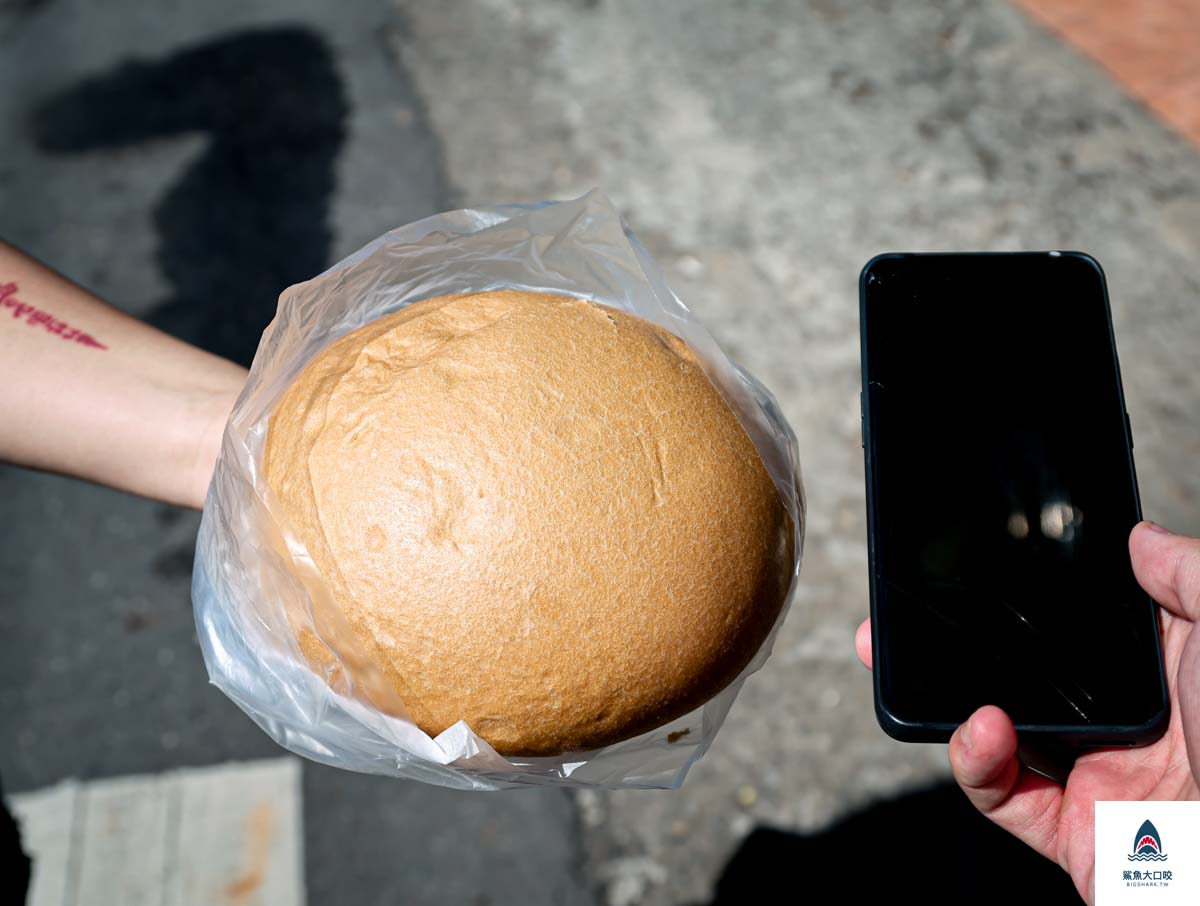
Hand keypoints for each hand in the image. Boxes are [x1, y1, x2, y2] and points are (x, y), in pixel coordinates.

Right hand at [854, 520, 1199, 904]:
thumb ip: (1188, 578)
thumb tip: (1140, 536)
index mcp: (1156, 674)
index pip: (1071, 628)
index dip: (1019, 600)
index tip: (969, 570)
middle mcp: (1117, 722)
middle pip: (1014, 674)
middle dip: (949, 648)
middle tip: (898, 618)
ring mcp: (1089, 774)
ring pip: (992, 730)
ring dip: (949, 701)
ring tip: (914, 667)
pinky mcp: (1069, 827)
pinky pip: (998, 793)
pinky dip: (973, 760)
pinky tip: (980, 729)